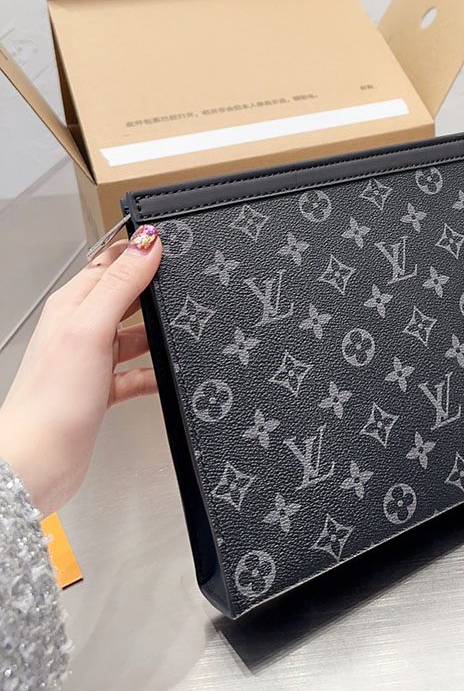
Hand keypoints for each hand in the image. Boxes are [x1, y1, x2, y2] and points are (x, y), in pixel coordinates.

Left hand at [0, 225, 161, 515]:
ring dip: (157, 335)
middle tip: (183, 291)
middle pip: (126, 297)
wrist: (39, 459)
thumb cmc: (51, 398)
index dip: (138, 252)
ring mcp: (92, 360)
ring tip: (180, 334)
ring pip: (134, 335)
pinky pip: (138, 372)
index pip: (109, 263)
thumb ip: (120, 284)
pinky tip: (168, 376)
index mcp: (72, 304)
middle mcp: (81, 329)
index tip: (170, 246)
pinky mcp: (103, 388)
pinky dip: (155, 373)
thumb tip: (146, 244)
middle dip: (154, 293)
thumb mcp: (91, 329)